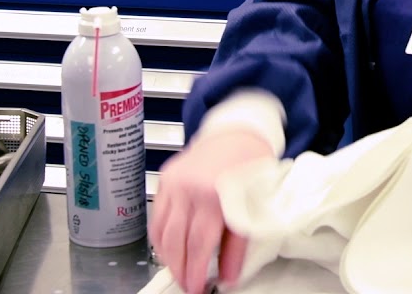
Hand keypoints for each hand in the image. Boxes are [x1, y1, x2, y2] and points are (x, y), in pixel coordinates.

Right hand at [150, 127, 275, 293]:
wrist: (237, 132)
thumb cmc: (251, 165)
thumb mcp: (255, 203)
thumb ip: (238, 243)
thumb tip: (228, 275)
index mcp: (215, 194)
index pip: (199, 244)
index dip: (195, 271)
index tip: (198, 289)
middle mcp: (189, 188)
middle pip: (176, 241)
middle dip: (180, 270)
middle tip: (187, 286)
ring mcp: (174, 183)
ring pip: (161, 232)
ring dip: (168, 257)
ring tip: (179, 272)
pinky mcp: (165, 180)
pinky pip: (156, 217)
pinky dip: (159, 238)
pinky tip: (168, 251)